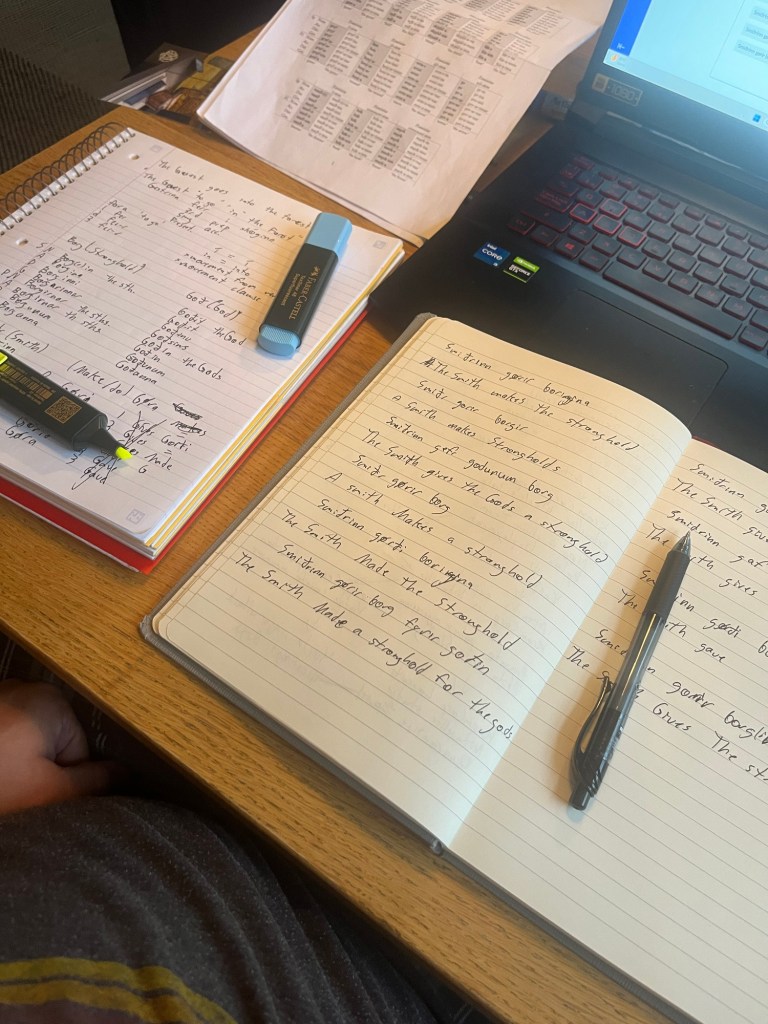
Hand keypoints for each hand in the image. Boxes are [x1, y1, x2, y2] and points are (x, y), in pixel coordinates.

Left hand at [0, 680, 119, 815]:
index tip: (39, 792)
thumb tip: (126, 774)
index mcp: (53, 700)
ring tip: (3, 776)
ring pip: (29, 740)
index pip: (79, 750)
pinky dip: (4, 752)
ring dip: (18, 761)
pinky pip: (8, 734)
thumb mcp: (50, 790)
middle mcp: (28, 688)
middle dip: (39, 768)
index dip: (63, 779)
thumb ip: (93, 782)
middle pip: (55, 742)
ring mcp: (2, 697)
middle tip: (16, 786)